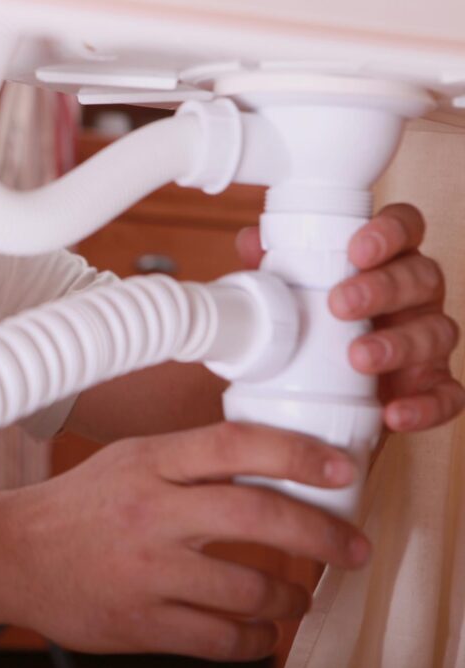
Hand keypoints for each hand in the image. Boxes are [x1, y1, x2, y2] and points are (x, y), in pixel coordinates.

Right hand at [1, 423, 368, 660]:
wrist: (13, 555)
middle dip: (323, 536)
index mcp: (148, 463)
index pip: (235, 445)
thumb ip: (189, 460)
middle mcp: (150, 514)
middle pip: (259, 518)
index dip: (298, 454)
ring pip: (249, 588)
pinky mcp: (140, 623)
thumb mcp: (128, 460)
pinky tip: (261, 630)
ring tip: (302, 595)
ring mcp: (146, 572)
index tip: (341, 471)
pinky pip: (220, 639)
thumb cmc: (77, 505)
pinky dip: (255, 638)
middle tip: (353, 548)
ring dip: (293, 595)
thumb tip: (272, 467)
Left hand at [236, 204, 464, 431]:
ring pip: (436, 332)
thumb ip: (273, 269)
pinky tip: (395, 412)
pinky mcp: (431, 387)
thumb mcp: (285, 297)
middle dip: (383, 288)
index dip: (390, 231)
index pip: (404, 229)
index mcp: (383, 263)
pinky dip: (425, 405)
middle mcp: (413, 297)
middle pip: (421, 277)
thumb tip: (250, 242)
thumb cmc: (307, 331)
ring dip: (398, 344)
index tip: (358, 249)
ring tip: (358, 357)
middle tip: (341, 304)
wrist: (309, 398)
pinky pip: (446, 395)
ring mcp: (427, 341)